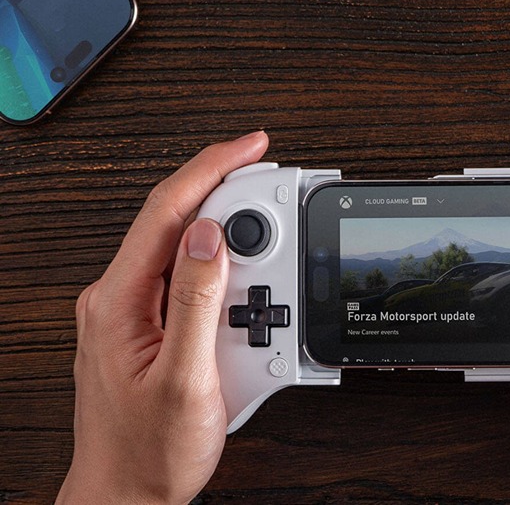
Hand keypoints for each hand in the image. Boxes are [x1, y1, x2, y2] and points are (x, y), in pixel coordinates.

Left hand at [57, 132, 268, 503]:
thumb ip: (197, 301)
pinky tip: (255, 296)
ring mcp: (137, 312)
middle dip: (239, 207)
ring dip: (242, 253)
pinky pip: (197, 286)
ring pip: (194, 255)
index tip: (251, 146)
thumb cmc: (148, 451)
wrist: (128, 496)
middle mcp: (121, 297)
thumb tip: (209, 235)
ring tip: (277, 269)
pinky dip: (233, 281)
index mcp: (118, 301)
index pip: (166, 211)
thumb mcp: (184, 378)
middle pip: (183, 224)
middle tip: (284, 201)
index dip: (212, 169)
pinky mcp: (156, 327)